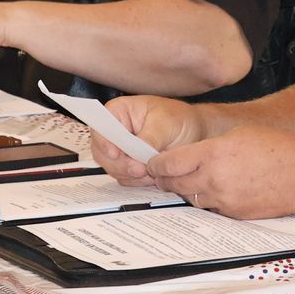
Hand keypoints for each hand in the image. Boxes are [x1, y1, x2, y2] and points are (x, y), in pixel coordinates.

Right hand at [94, 96, 209, 184]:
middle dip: (121, 164)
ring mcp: (121, 151)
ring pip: (112, 169)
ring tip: (152, 172)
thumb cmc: (179, 119)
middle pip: (102, 153)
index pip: (100, 126)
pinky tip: (152, 176)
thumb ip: (150, 138)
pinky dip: (137, 181)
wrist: (194, 132)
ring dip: (130, 175)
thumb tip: (137, 155)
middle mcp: (115, 132)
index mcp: (119, 112)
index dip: (103, 141)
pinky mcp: (128, 165)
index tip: (116, 154)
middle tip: (140, 170)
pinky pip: (124, 178)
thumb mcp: (166, 123)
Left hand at [145, 125, 294, 220]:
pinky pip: (211, 207)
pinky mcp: (232, 214)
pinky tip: (215, 189)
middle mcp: (213, 179)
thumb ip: (211, 146)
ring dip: (185, 189)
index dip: (156, 163)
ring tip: (187, 180)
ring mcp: (222, 200)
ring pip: (190, 197)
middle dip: (164, 178)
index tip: (150, 162)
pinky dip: (207, 199)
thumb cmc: (276, 148)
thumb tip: (193, 155)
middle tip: (159, 173)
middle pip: (175, 183)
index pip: (170, 162)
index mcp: (213, 154)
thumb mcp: (238, 134)